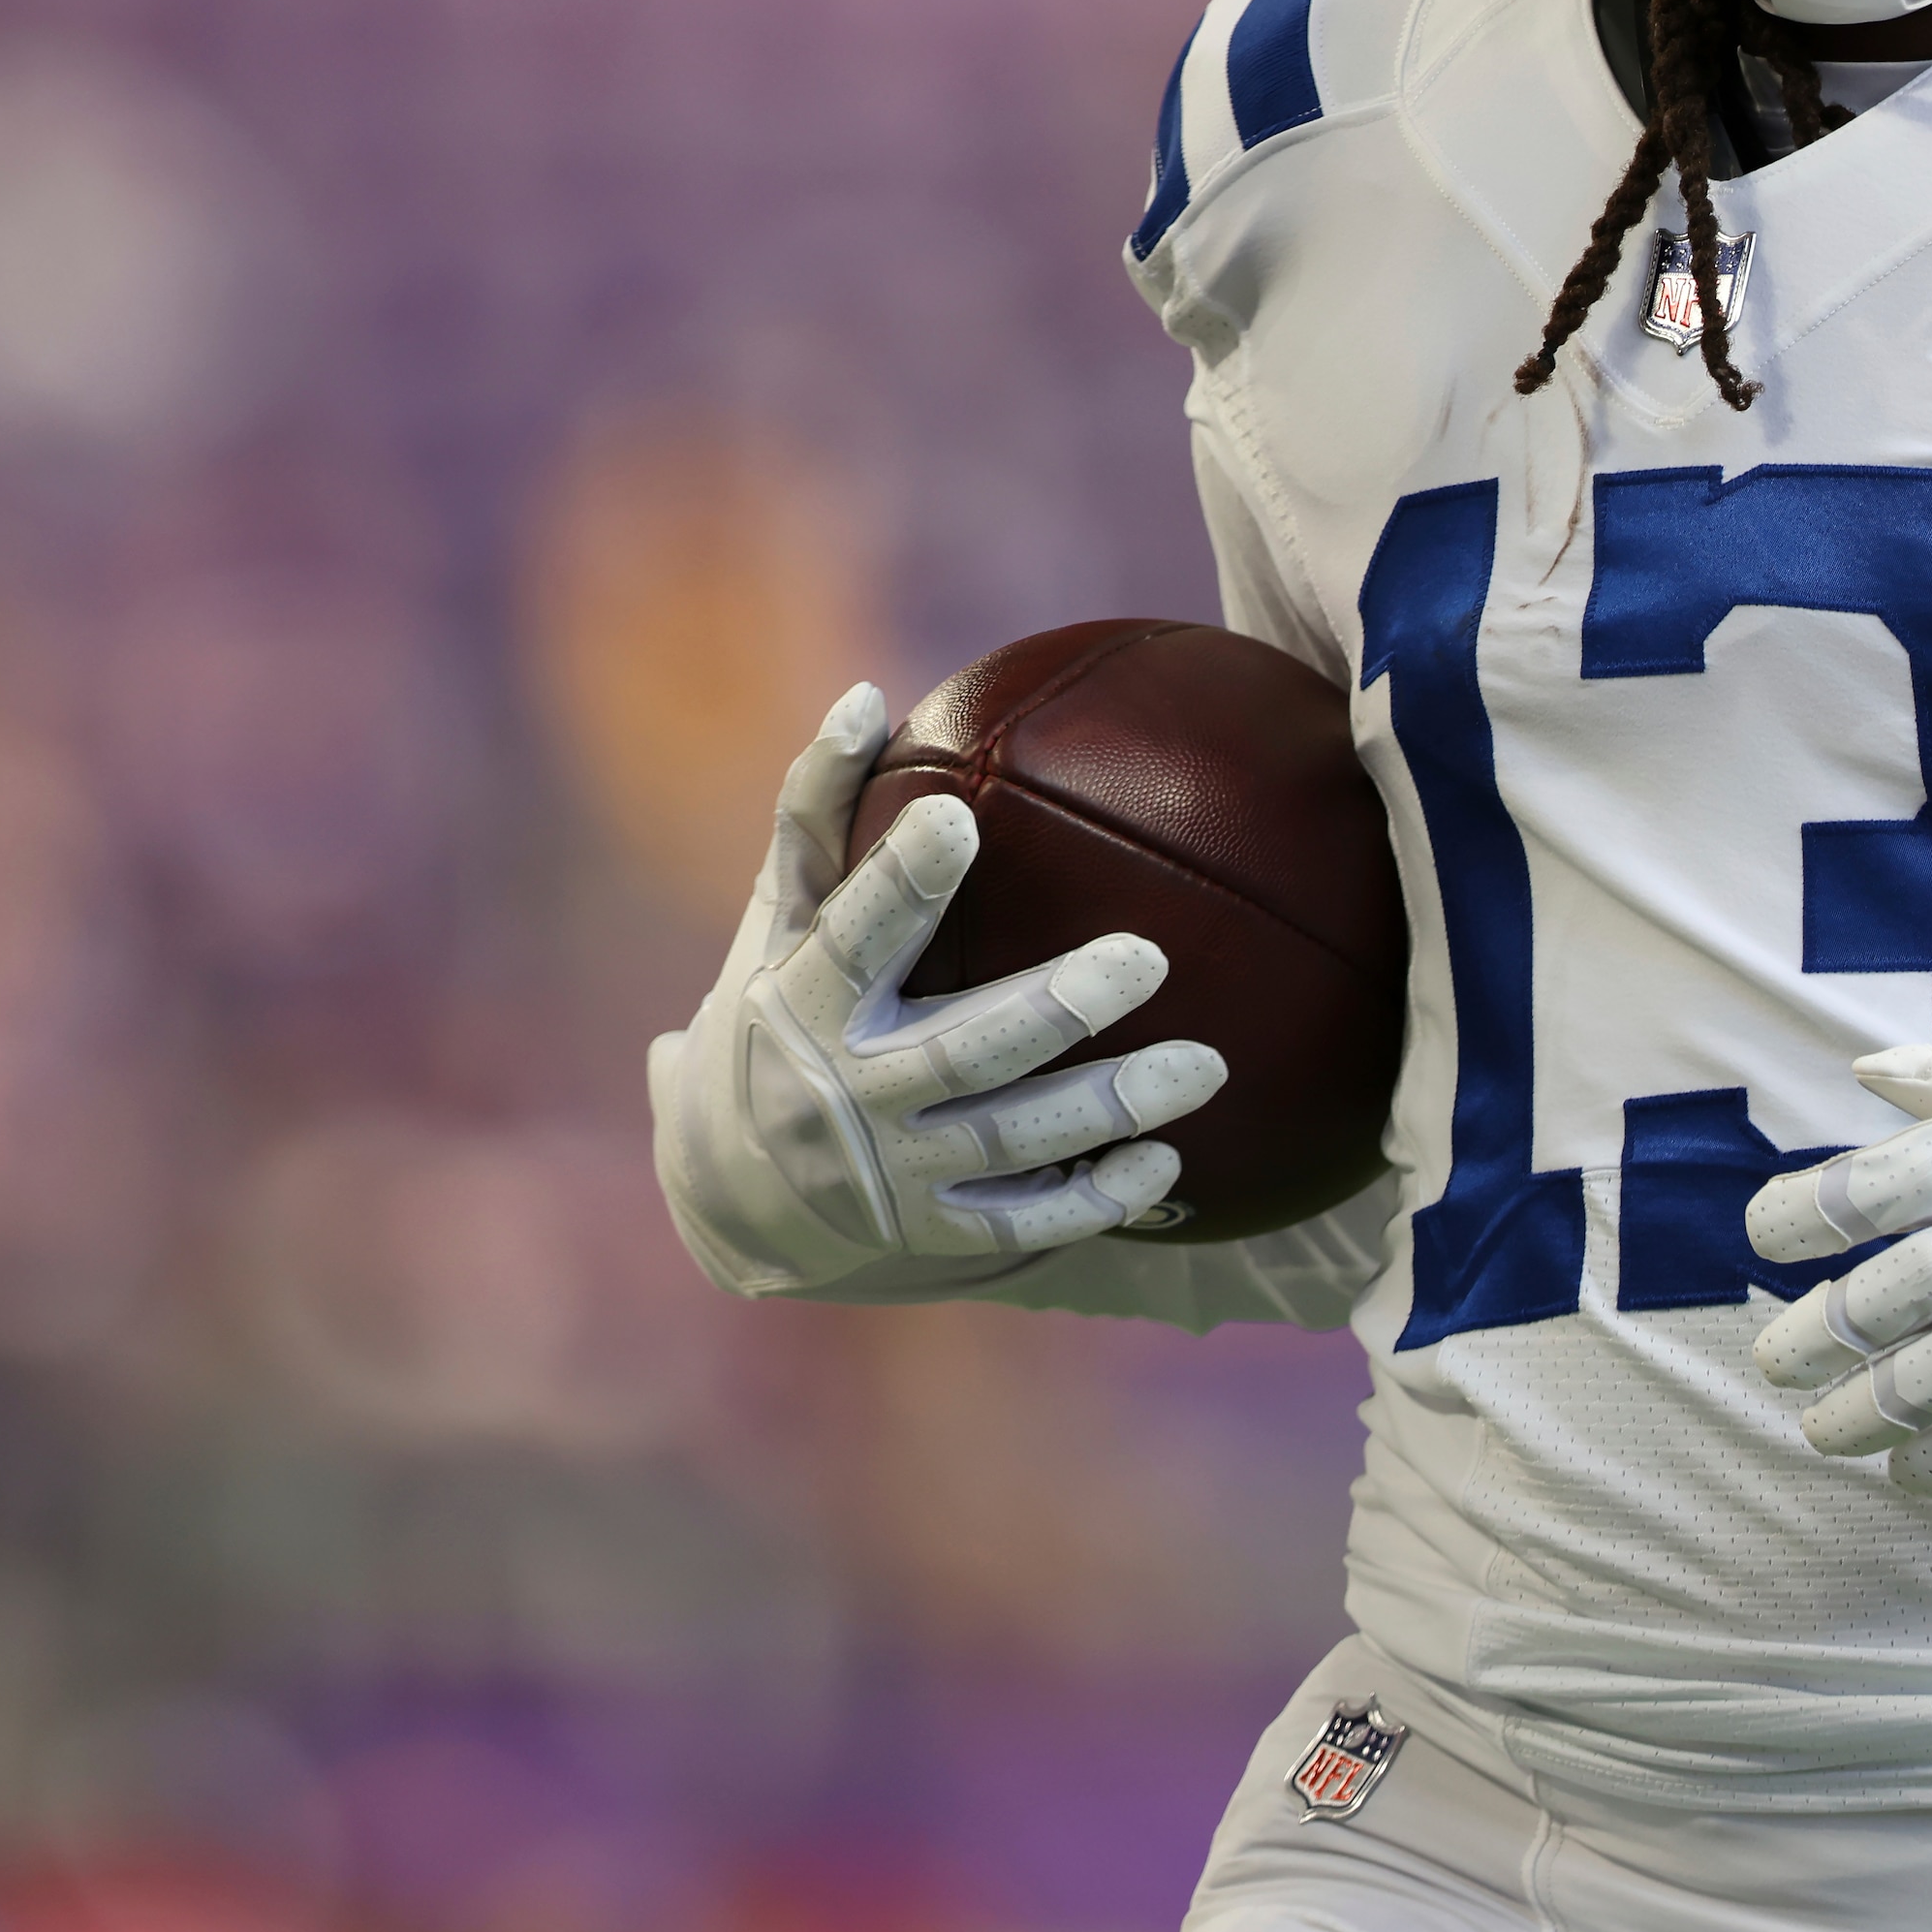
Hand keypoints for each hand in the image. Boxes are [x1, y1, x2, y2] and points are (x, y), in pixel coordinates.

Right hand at [647, 684, 1226, 1296]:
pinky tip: (1166, 1162)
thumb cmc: (770, 1018)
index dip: (901, 884)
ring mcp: (890, 1176)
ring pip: (1013, 1141)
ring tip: (1208, 1065)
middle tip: (1147, 956)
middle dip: (1053, 1009)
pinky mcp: (931, 1235)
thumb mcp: (776, 922)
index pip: (854, 939)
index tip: (962, 820)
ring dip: (1111, 1107)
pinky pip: (1023, 1224)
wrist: (723, 1196)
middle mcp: (842, 1096)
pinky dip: (1093, 1198)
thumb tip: (866, 696)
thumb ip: (818, 813)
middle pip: (961, 1052)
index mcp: (798, 1005)